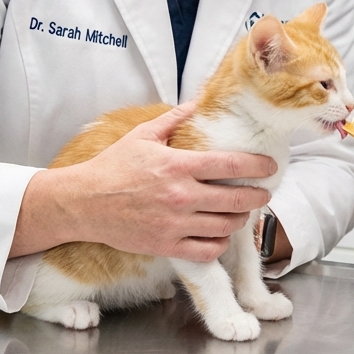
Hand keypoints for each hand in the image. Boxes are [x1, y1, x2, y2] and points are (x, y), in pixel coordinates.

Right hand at [15, 102, 276, 261]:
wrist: (84, 203)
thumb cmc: (113, 167)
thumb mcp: (142, 135)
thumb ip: (174, 119)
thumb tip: (197, 102)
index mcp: (178, 166)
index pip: (230, 165)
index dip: (257, 166)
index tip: (269, 167)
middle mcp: (180, 196)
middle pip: (236, 199)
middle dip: (257, 196)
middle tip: (263, 193)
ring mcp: (174, 224)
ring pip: (225, 226)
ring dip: (240, 219)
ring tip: (242, 212)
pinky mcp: (166, 246)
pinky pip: (207, 251)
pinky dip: (220, 244)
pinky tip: (220, 235)